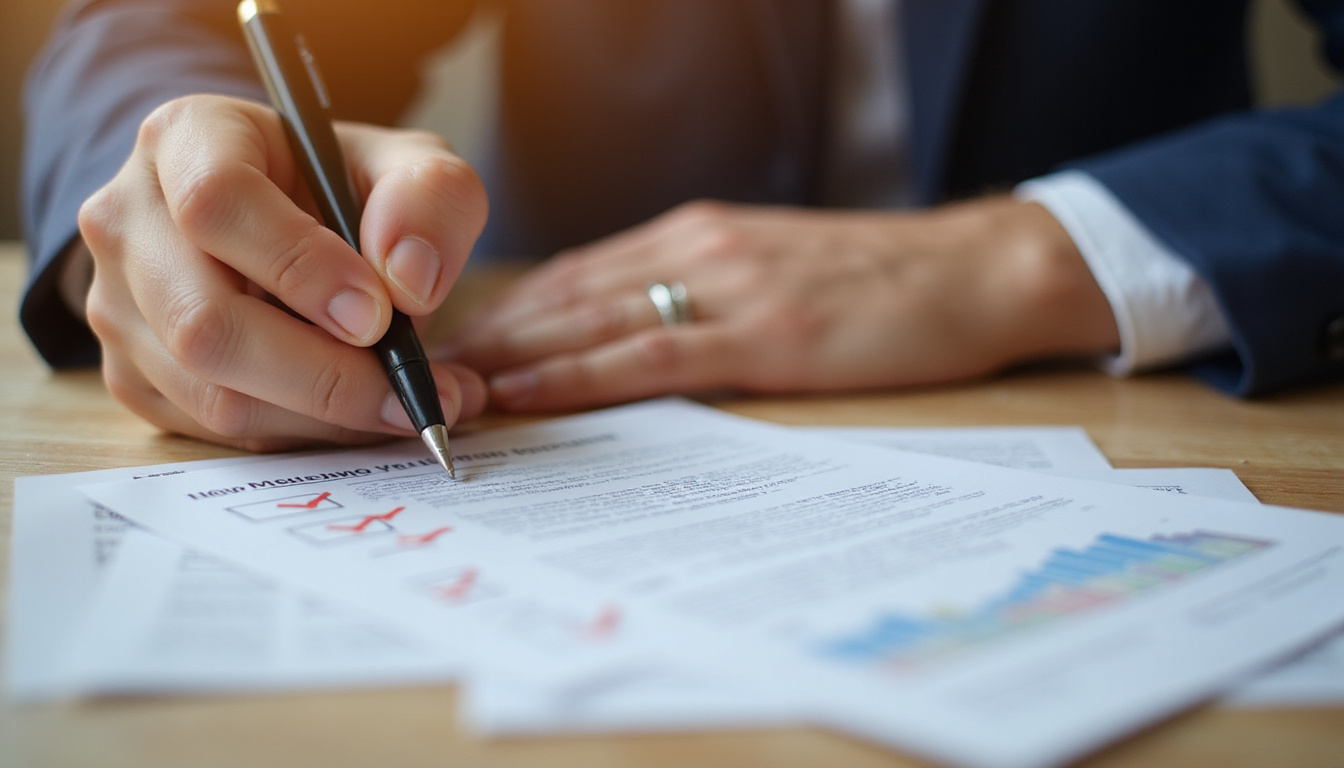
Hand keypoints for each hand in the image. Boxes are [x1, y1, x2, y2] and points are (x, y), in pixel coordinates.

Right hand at [77, 94, 488, 450]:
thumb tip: (410, 281)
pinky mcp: (131, 373)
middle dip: (325, 375)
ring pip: (213, 393)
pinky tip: (357, 411)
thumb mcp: (411, 165)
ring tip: (406, 405)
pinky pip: (216, 429)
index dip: (300, 267)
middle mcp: (129, 220)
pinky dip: (301, 433)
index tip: (378, 314)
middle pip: (205, 322)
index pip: (216, 202)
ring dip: (324, 416)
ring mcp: (117, 303)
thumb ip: (431, 199)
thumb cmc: (347, 187)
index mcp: (186, 138)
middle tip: (409, 392)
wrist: (294, 223)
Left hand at [447, 197, 1119, 410]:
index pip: (576, 273)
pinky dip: (579, 376)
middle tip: (414, 371)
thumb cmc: (878, 281)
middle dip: (486, 335)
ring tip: (446, 388)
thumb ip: (701, 289)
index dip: (505, 310)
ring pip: (589, 320)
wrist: (975, 270)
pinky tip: (530, 395)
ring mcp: (727, 287)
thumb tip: (629, 332)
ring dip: (511, 356)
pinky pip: (649, 355)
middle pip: (564, 294)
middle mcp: (696, 249)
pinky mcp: (764, 335)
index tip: (449, 344)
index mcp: (697, 235)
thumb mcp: (774, 267)